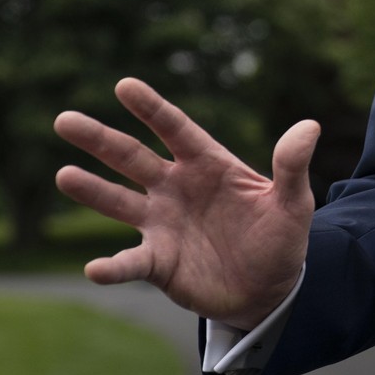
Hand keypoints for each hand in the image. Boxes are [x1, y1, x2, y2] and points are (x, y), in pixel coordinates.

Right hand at [54, 77, 319, 329]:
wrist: (270, 289)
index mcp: (208, 165)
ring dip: (91, 190)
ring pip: (119, 202)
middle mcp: (176, 188)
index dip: (151, 108)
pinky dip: (112, 266)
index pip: (175, 129)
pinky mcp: (158, 262)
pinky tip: (94, 269)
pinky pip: (129, 262)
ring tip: (64, 175)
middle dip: (99, 139)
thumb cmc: (280, 238)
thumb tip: (310, 125)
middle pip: (132, 158)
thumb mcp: (294, 202)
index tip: (124, 85)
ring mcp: (162, 224)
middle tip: (64, 119)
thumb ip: (293, 166)